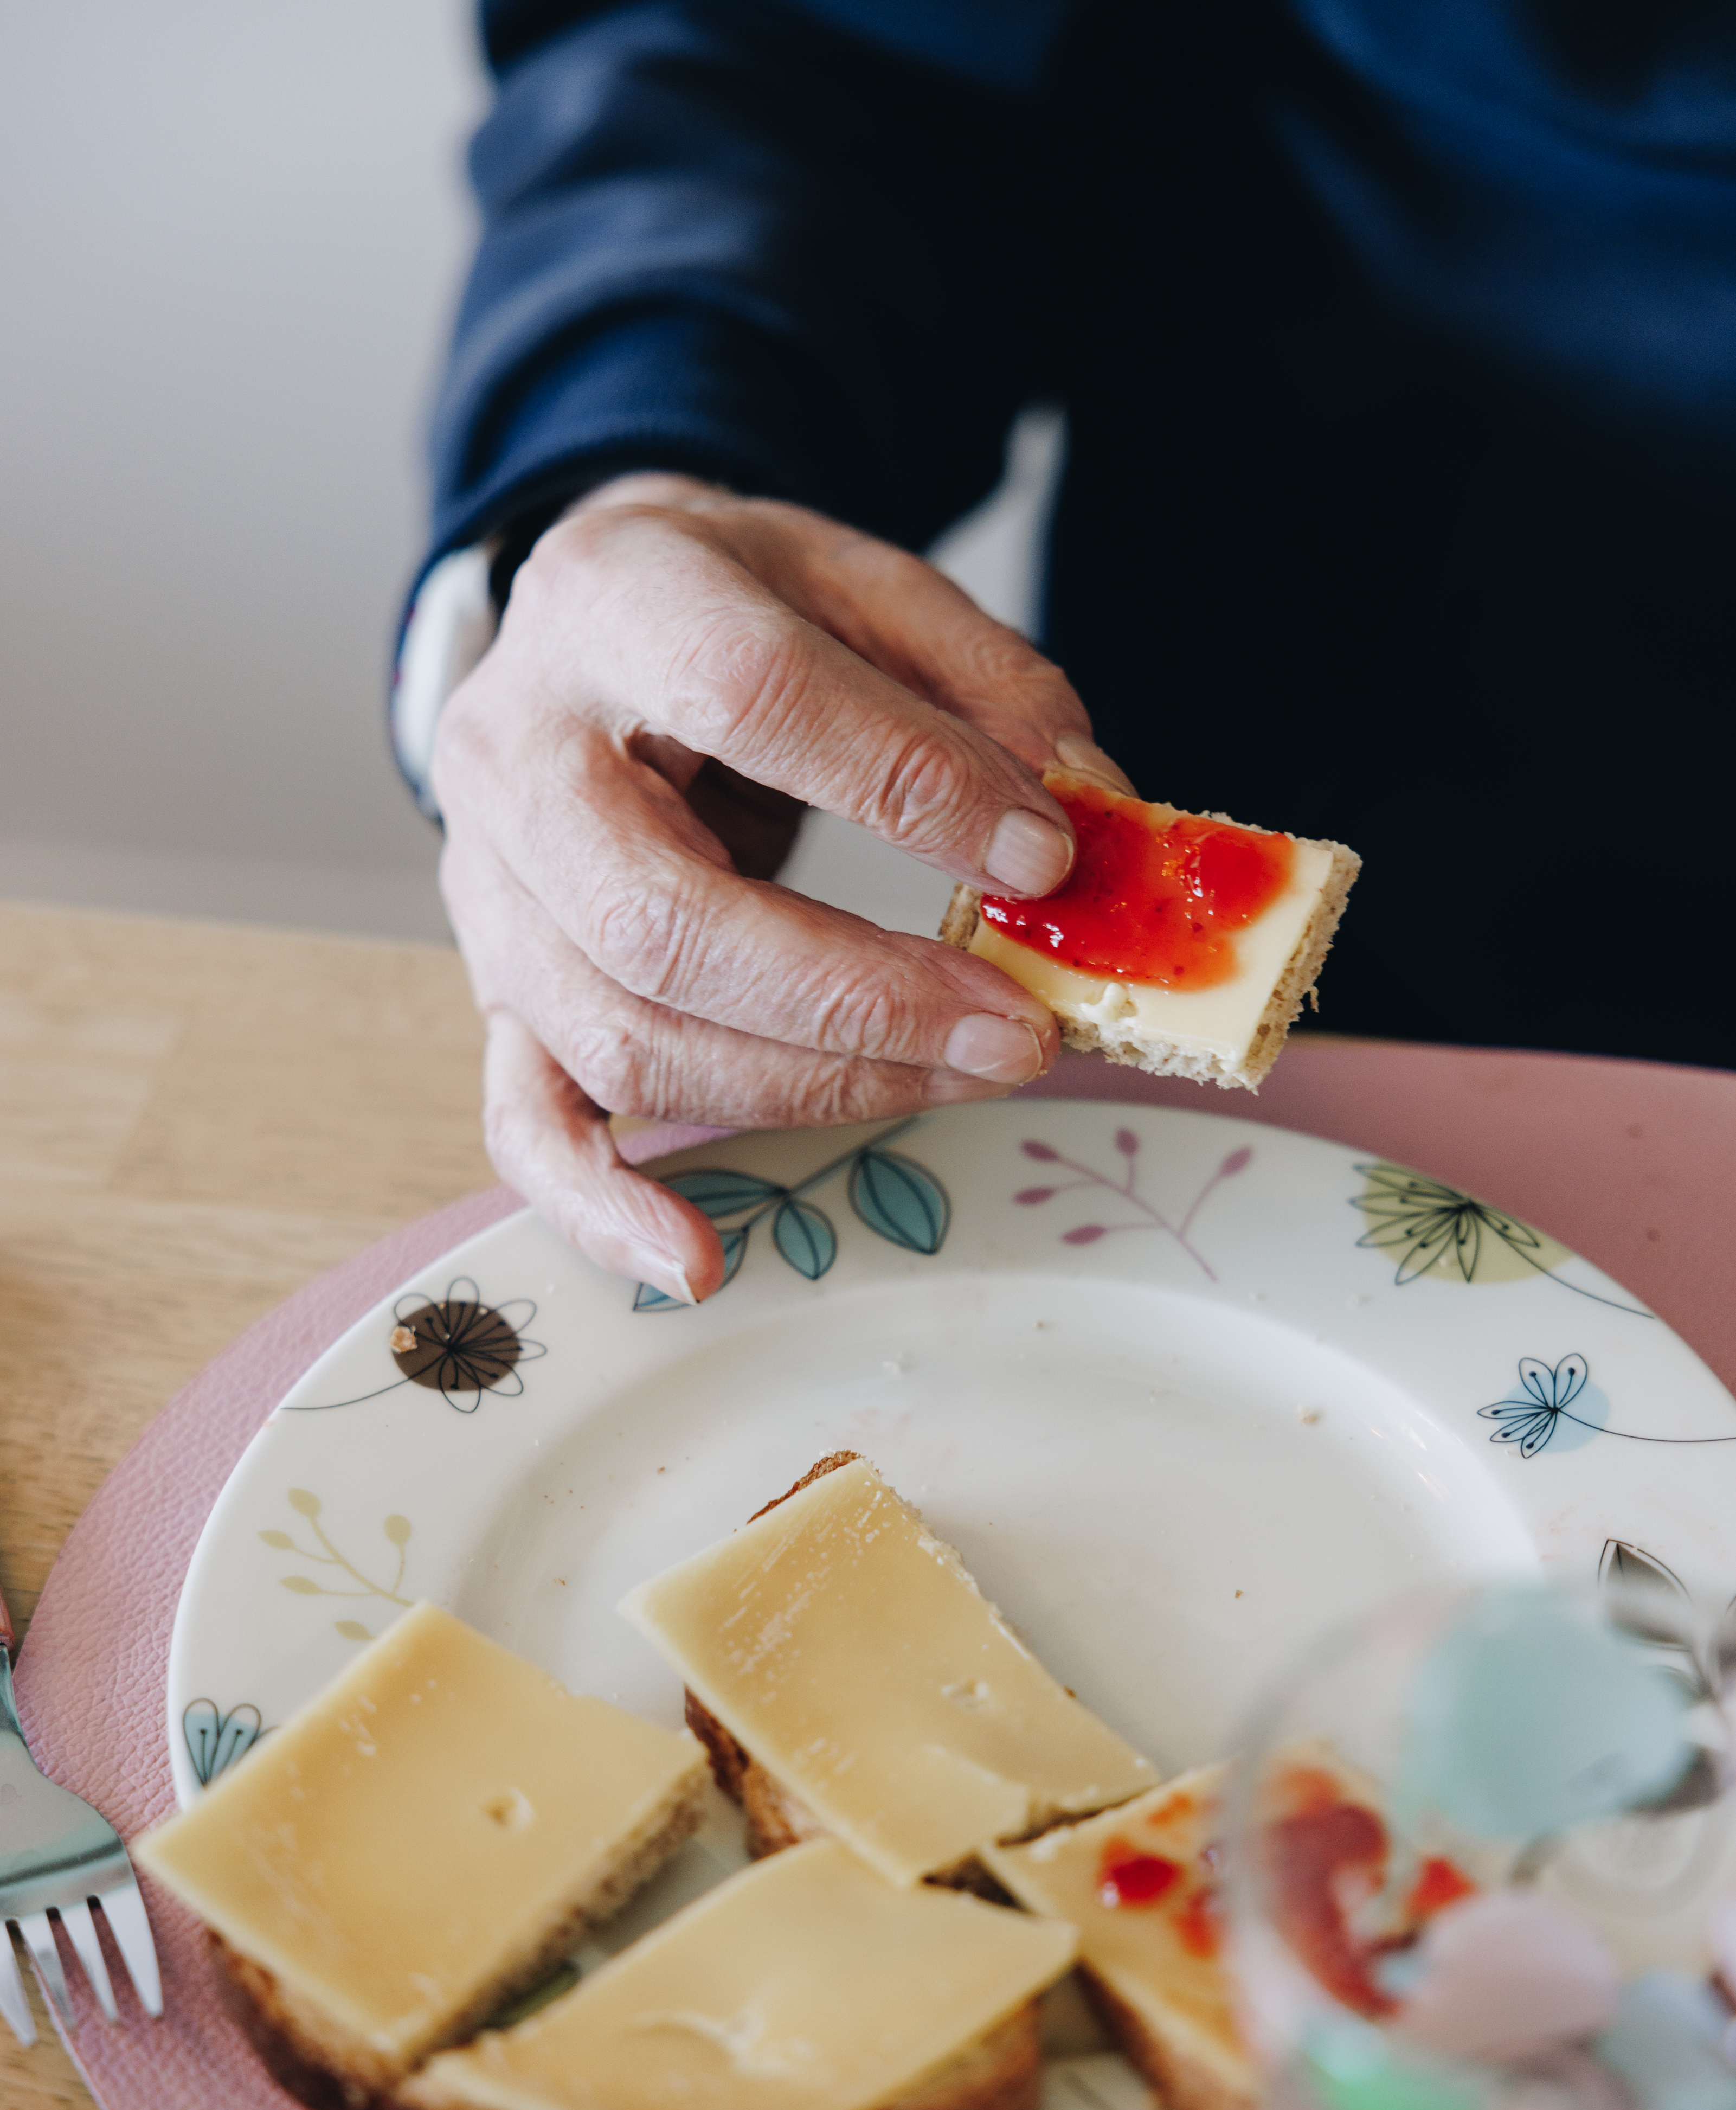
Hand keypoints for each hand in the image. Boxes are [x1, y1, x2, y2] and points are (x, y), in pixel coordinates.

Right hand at [433, 473, 1131, 1299]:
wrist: (591, 618)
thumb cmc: (736, 604)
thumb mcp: (865, 581)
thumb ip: (981, 682)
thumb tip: (1089, 812)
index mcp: (614, 598)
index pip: (749, 695)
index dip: (905, 786)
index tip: (1044, 855)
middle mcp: (517, 755)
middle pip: (666, 919)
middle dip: (861, 999)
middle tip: (1018, 1028)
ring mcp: (491, 890)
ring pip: (627, 1036)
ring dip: (809, 1088)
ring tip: (965, 1077)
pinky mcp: (499, 988)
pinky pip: (528, 1122)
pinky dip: (606, 1208)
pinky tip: (699, 1263)